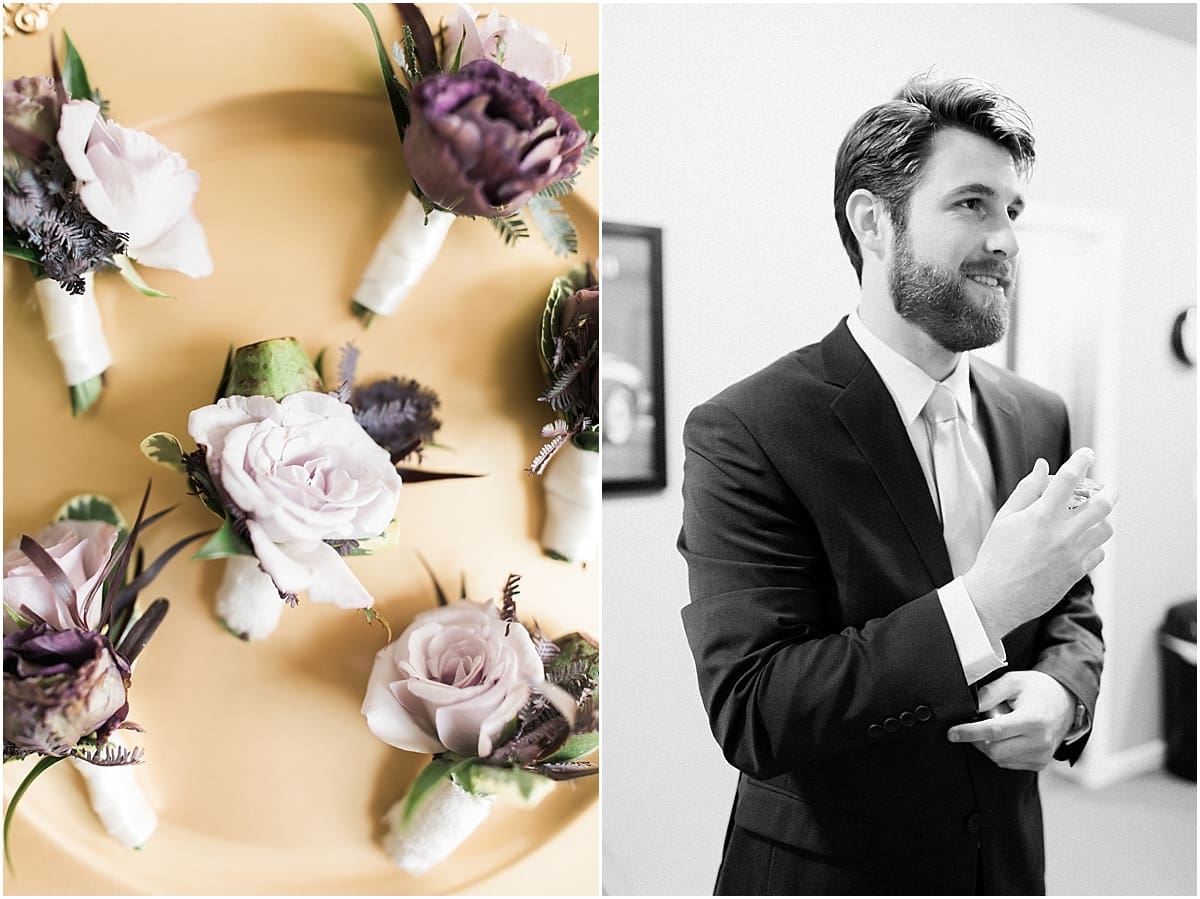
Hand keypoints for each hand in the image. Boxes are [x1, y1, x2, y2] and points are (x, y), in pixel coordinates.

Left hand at [945, 671, 1075, 770]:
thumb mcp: (1013, 681)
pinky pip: (1008, 763)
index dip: (968, 732)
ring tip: (999, 725)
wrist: (1066, 702)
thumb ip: (989, 693)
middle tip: (979, 722)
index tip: (951, 733)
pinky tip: (1006, 736)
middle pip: (993, 750)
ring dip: (988, 745)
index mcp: (1032, 720)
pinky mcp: (1039, 764)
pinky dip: (1000, 751)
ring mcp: (1041, 756)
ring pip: (999, 759)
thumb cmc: (1038, 689)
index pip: (993, 731)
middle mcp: (1039, 742)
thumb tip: (969, 707)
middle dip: (976, 739)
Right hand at [964, 447, 1116, 639]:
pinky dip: (1093, 544)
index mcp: (1041, 516)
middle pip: (1102, 504)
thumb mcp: (1004, 519)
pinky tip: (1081, 543)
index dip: (1081, 461)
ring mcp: (1072, 555)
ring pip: (1105, 529)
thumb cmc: (995, 557)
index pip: (1069, 479)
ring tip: (1092, 518)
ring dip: (1102, 519)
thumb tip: (1043, 466)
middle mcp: (1061, 534)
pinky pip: (1098, 553)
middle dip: (1109, 491)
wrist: (996, 598)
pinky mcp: (1077, 573)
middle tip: (1107, 488)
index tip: (1087, 454)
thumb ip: (1026, 490)